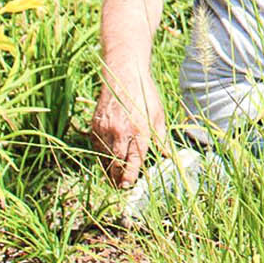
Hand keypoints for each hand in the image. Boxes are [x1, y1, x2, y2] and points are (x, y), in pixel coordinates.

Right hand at [90, 67, 166, 188]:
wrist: (124, 75)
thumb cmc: (145, 94)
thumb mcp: (159, 114)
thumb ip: (161, 137)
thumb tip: (167, 155)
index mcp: (140, 130)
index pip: (134, 159)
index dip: (130, 175)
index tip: (128, 185)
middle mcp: (121, 131)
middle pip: (117, 162)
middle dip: (117, 178)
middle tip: (120, 187)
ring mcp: (106, 128)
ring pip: (104, 157)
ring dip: (108, 170)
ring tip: (112, 179)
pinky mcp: (95, 125)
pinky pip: (97, 147)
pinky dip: (101, 156)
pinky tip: (106, 162)